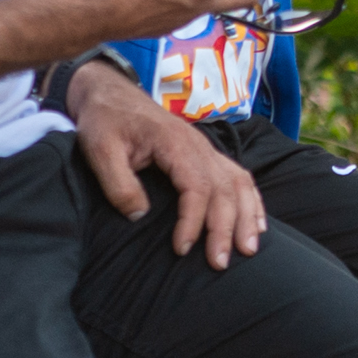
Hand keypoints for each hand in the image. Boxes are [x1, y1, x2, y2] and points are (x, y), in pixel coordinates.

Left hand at [68, 59, 266, 268]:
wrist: (110, 94)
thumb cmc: (105, 122)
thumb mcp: (100, 151)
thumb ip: (119, 183)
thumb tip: (140, 215)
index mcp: (176, 144)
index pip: (198, 187)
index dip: (194, 221)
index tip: (182, 249)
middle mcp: (200, 147)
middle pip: (225, 190)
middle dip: (226, 229)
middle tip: (220, 263)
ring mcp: (207, 150)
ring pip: (239, 185)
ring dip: (247, 217)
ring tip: (249, 249)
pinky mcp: (206, 156)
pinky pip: (240, 178)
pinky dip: (252, 202)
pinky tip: (257, 223)